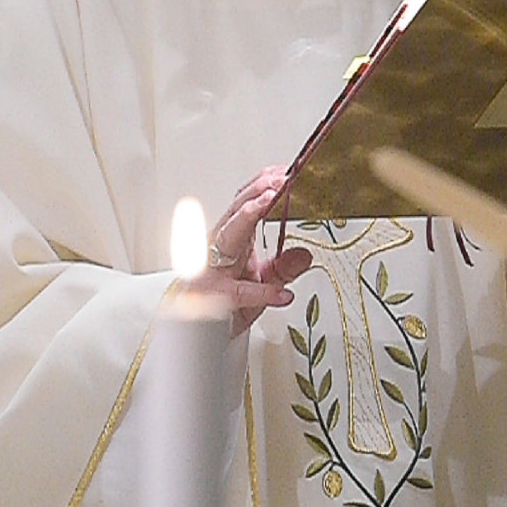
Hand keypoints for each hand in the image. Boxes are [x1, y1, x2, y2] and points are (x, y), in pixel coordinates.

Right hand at [188, 166, 314, 334]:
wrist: (200, 333)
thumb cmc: (225, 303)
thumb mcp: (263, 283)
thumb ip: (284, 267)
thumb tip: (306, 254)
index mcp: (231, 240)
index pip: (245, 206)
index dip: (262, 188)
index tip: (282, 173)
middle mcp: (217, 248)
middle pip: (235, 211)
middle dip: (256, 192)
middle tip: (279, 180)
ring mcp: (211, 269)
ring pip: (227, 236)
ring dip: (247, 217)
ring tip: (268, 202)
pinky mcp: (212, 296)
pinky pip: (238, 292)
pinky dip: (260, 292)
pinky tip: (280, 293)